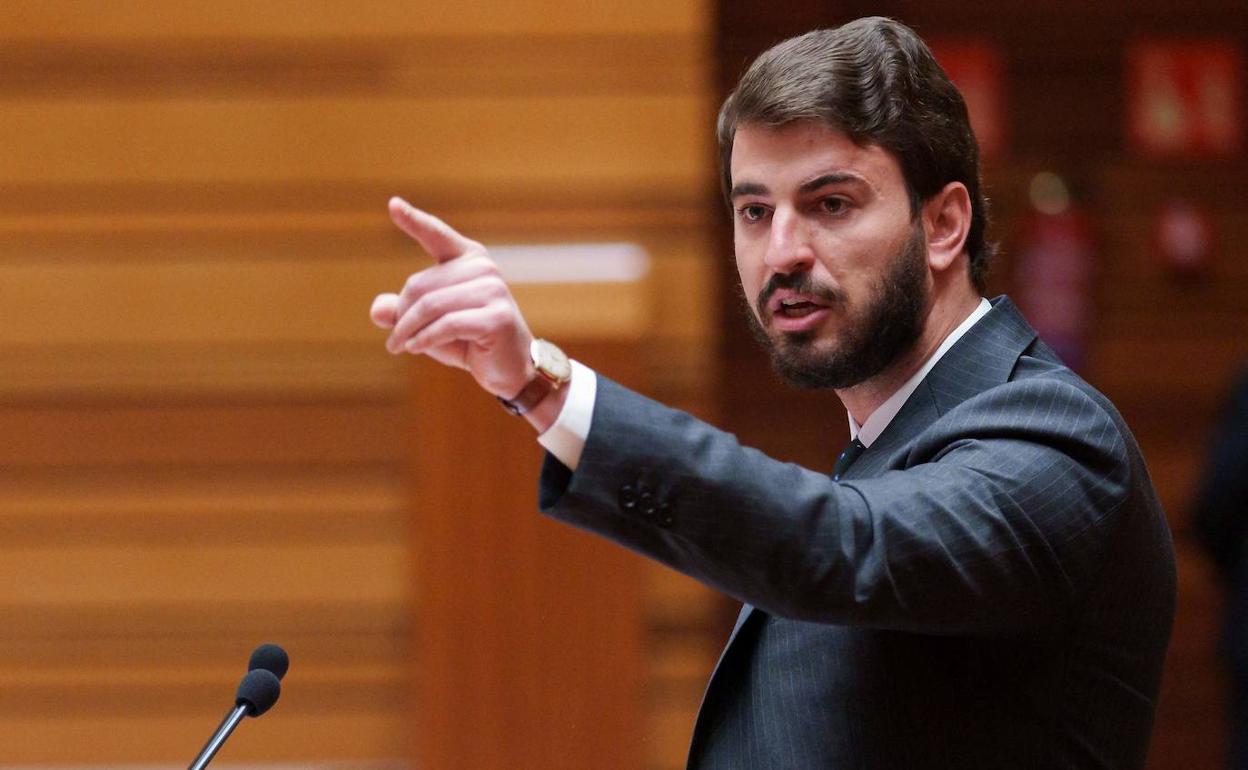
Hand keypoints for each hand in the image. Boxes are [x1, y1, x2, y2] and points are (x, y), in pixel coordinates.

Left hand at [370, 197, 534, 398]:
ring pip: (430, 306)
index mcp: (469, 258)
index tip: (393, 204)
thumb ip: (402, 312)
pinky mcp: (497, 317)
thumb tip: (378, 310)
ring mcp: (494, 290)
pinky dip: (425, 339)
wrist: (509, 368)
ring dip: (408, 330)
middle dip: (402, 314)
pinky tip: (414, 348)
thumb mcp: (428, 324)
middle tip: (394, 339)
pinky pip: (447, 325)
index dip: (414, 221)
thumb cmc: (468, 340)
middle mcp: (483, 268)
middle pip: (420, 286)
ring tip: (398, 346)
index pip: (436, 235)